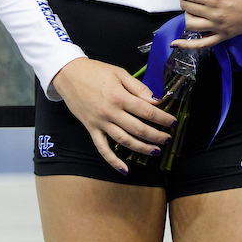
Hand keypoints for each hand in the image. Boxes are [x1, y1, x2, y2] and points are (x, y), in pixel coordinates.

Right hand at [50, 58, 175, 173]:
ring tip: (156, 151)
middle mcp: (111, 113)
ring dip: (141, 148)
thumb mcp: (120, 73)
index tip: (173, 122)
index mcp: (120, 97)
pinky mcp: (91, 129)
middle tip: (169, 139)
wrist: (68, 75)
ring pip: (124, 141)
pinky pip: (102, 148)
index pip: (146, 111)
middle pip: (138, 129)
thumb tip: (156, 100)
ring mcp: (100, 123)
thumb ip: (138, 87)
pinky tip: (125, 170)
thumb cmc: (96, 72)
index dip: (162, 118)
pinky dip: (113, 161)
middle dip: (156, 136)